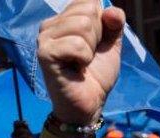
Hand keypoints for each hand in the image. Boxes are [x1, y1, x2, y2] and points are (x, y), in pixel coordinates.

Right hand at [38, 0, 124, 124]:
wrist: (89, 104)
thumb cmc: (96, 75)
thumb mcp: (111, 44)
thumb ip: (114, 22)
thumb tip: (111, 11)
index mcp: (64, 19)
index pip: (89, 1)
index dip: (101, 23)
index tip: (93, 44)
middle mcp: (50, 25)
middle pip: (88, 12)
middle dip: (97, 37)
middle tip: (86, 57)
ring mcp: (44, 38)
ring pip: (83, 25)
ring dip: (90, 49)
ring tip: (81, 63)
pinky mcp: (45, 54)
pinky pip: (76, 44)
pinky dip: (84, 58)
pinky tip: (76, 69)